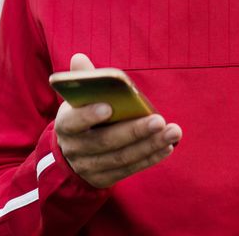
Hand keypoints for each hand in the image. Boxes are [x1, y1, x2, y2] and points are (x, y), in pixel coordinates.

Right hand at [54, 53, 182, 187]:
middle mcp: (75, 149)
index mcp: (66, 125)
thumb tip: (79, 58)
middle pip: (105, 142)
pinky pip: (130, 169)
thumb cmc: (81, 116)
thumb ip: (83, 80)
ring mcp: (89, 167)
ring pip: (121, 157)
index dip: (89, 115)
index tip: (109, 107)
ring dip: (149, 145)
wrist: (73, 152)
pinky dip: (150, 158)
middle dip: (134, 131)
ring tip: (172, 132)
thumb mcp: (77, 99)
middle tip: (159, 120)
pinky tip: (167, 146)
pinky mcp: (104, 179)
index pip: (73, 122)